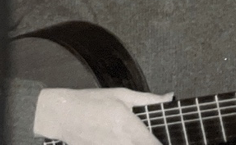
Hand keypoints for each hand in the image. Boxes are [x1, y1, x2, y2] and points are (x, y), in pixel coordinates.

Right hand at [35, 87, 173, 144]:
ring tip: (130, 135)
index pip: (153, 144)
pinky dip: (123, 145)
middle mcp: (120, 142)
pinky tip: (120, 139)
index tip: (173, 140)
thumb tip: (170, 97)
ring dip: (134, 143)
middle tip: (149, 136)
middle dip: (148, 142)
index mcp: (128, 125)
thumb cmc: (92, 101)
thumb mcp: (122, 95)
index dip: (161, 143)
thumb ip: (149, 100)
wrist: (62, 115)